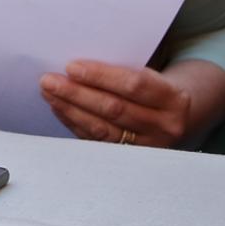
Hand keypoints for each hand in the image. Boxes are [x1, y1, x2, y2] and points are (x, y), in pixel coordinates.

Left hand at [40, 60, 191, 147]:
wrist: (175, 116)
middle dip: (77, 94)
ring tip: (49, 93)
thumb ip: (122, 72)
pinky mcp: (130, 158)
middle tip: (49, 81)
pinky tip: (60, 109)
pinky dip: (74, 123)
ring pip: (103, 129)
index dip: (100, 76)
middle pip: (115, 109)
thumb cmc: (153, 89)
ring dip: (70, 109)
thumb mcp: (151, 75)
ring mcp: (147, 146)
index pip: (134, 85)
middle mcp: (164, 125)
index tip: (71, 67)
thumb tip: (75, 67)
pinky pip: (97, 141)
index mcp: (172, 98)